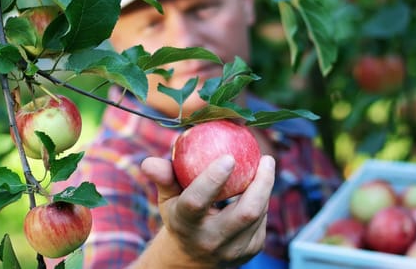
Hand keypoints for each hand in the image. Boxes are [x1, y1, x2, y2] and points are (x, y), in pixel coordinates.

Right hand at [139, 154, 275, 267]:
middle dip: (261, 184)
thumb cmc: (180, 214)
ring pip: (258, 215)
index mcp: (185, 224)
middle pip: (245, 212)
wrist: (192, 258)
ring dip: (264, 188)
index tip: (229, 157)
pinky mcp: (250, 251)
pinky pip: (262, 221)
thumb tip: (149, 162)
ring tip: (266, 166)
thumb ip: (163, 178)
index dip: (213, 179)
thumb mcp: (167, 198)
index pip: (197, 201)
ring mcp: (233, 250)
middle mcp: (210, 240)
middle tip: (266, 158)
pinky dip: (262, 201)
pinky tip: (261, 185)